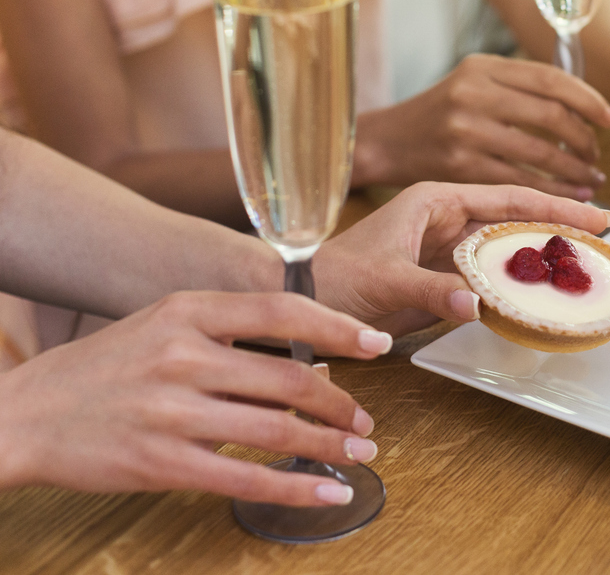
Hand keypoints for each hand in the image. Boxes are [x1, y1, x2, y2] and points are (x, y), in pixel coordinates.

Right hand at [0, 291, 391, 504]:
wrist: (25, 414)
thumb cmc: (104, 368)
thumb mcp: (163, 327)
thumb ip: (232, 337)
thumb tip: (314, 362)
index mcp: (188, 311)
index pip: (283, 312)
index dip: (340, 327)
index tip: (379, 343)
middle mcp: (183, 356)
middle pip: (290, 378)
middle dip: (341, 402)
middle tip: (365, 419)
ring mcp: (172, 411)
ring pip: (277, 429)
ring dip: (330, 445)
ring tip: (358, 452)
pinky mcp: (162, 463)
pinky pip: (247, 478)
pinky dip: (297, 487)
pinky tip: (327, 492)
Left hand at [315, 182, 609, 335]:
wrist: (304, 302)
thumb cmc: (334, 279)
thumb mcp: (384, 280)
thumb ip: (431, 290)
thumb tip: (477, 304)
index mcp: (434, 200)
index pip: (506, 197)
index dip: (552, 203)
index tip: (591, 211)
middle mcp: (446, 218)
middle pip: (515, 217)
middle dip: (559, 224)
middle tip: (604, 232)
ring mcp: (447, 248)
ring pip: (507, 246)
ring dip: (543, 252)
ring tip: (585, 259)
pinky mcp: (445, 276)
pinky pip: (491, 275)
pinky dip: (518, 281)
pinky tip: (544, 288)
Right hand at [354, 54, 609, 198]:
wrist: (388, 141)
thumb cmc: (442, 114)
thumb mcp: (474, 83)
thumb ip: (518, 86)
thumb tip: (583, 104)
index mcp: (483, 68)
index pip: (551, 78)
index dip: (588, 100)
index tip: (609, 118)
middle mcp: (474, 94)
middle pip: (552, 116)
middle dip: (585, 141)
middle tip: (597, 157)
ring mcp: (466, 131)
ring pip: (541, 153)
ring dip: (575, 172)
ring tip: (591, 181)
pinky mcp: (460, 167)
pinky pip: (521, 182)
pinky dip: (552, 192)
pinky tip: (567, 197)